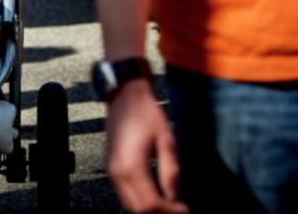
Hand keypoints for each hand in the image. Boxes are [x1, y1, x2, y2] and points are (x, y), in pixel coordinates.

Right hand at [105, 80, 188, 213]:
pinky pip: (125, 193)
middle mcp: (117, 172)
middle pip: (138, 209)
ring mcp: (111, 170)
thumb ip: (170, 171)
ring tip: (171, 206)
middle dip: (160, 213)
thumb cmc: (146, 113)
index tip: (186, 210)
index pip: (150, 204)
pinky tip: (157, 197)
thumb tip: (176, 197)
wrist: (124, 95)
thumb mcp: (166, 140)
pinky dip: (140, 201)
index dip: (169, 212)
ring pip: (130, 204)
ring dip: (149, 209)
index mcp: (131, 166)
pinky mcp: (111, 166)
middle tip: (180, 210)